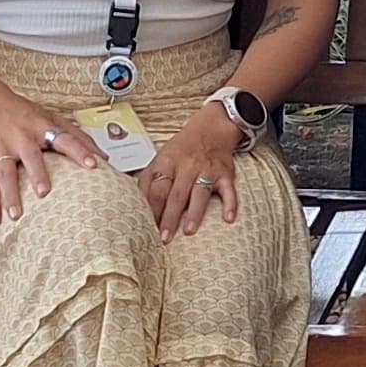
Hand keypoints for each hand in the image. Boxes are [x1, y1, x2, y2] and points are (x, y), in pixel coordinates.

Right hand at [0, 76, 85, 226]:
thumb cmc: (20, 110)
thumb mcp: (48, 115)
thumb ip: (76, 135)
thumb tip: (104, 157)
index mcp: (41, 126)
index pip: (65, 138)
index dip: (80, 150)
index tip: (93, 164)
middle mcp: (21, 137)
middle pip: (30, 156)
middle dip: (37, 174)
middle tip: (43, 193)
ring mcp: (0, 148)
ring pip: (5, 173)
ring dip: (10, 195)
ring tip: (15, 214)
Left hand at [139, 106, 246, 239]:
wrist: (211, 128)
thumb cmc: (182, 149)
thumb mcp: (160, 159)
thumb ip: (148, 181)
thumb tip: (135, 205)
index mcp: (167, 163)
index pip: (158, 189)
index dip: (152, 209)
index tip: (148, 229)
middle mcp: (187, 166)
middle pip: (176, 194)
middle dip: (170, 217)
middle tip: (165, 238)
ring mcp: (207, 170)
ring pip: (200, 193)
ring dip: (195, 213)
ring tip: (189, 231)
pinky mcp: (225, 174)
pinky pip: (229, 190)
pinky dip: (230, 204)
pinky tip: (228, 219)